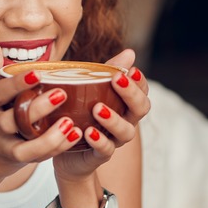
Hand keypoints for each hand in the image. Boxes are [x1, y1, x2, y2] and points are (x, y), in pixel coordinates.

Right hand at [0, 42, 81, 186]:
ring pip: (23, 146)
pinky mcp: (12, 160)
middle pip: (10, 120)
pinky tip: (72, 136)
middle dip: (36, 109)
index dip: (16, 84)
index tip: (38, 73)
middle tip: (62, 94)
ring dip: (48, 137)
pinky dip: (54, 148)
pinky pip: (34, 157)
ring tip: (70, 123)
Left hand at [53, 49, 149, 181]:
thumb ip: (107, 72)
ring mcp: (115, 139)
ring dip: (114, 119)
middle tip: (117, 80)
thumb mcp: (90, 90)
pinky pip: (105, 150)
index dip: (140, 81)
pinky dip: (99, 141)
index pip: (142, 91)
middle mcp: (126, 122)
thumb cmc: (81, 114)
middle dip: (131, 94)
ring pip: (126, 131)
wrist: (65, 151)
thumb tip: (130, 52)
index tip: (132, 69)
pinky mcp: (100, 155)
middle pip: (141, 109)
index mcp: (125, 105)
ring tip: (97, 108)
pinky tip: (89, 132)